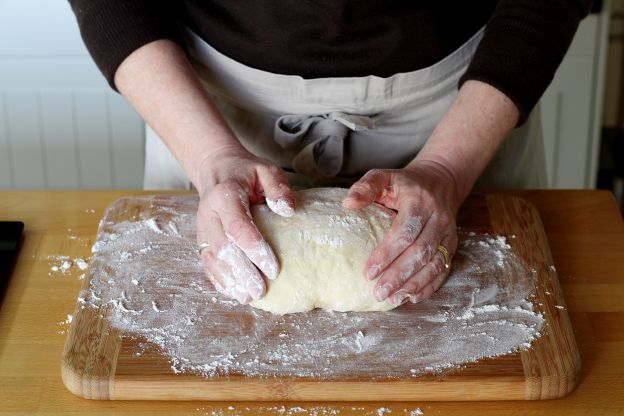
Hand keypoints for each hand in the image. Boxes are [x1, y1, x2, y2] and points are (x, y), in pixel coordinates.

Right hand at [195, 145, 294, 303]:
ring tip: (249, 298)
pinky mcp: (202, 239)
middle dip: (242, 272)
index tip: (274, 268)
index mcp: (225, 195)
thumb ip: (278, 187)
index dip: (255, 249)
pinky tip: (234, 292)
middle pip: (223, 248)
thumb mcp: (267, 170)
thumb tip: (287, 210)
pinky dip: (219, 280)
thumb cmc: (247, 172)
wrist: (217, 169)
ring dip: (230, 280)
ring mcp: (203, 228)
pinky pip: (207, 263)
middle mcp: (208, 213)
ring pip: (212, 259)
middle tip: (261, 291)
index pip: (238, 227)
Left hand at [343, 160, 461, 305]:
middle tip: (379, 292)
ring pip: (434, 263)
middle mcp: (438, 218)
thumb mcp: (384, 177)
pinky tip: (412, 296)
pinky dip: (429, 285)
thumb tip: (348, 204)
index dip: (387, 253)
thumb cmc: (405, 183)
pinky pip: (443, 269)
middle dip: (399, 274)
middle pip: (420, 251)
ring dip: (414, 284)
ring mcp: (448, 233)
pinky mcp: (452, 245)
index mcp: (419, 201)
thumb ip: (366, 187)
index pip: (404, 231)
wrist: (440, 181)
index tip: (369, 271)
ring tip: (393, 298)